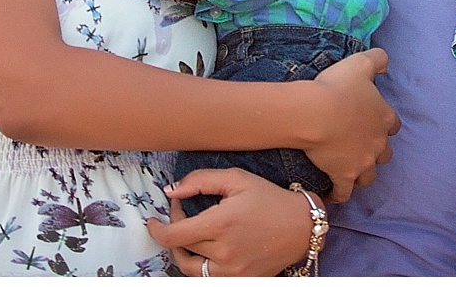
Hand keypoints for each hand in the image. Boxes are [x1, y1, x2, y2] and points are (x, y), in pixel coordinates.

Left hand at [146, 168, 310, 275]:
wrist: (302, 226)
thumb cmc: (269, 198)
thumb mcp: (237, 179)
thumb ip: (200, 181)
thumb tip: (171, 190)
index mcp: (221, 224)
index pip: (173, 236)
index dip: (157, 228)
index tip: (153, 220)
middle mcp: (224, 251)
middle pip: (180, 250)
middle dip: (173, 230)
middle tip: (180, 215)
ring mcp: (232, 270)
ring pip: (191, 269)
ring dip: (181, 253)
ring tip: (187, 237)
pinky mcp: (240, 279)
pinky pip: (208, 278)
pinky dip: (199, 266)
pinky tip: (204, 250)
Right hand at [301, 48, 400, 202]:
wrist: (316, 114)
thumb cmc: (337, 87)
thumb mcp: (360, 63)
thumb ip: (377, 59)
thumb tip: (386, 62)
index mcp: (384, 117)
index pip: (393, 125)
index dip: (384, 124)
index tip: (373, 122)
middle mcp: (378, 143)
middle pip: (385, 154)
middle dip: (376, 152)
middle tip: (360, 146)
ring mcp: (362, 163)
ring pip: (369, 176)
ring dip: (362, 173)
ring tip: (349, 171)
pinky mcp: (344, 176)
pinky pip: (345, 192)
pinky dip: (339, 194)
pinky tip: (332, 193)